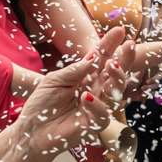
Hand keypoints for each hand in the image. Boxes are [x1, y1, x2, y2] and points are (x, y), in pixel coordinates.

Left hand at [18, 27, 126, 154]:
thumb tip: (95, 56)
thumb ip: (75, 70)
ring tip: (112, 65)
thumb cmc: (42, 105)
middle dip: (125, 58)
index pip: (101, 58)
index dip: (110, 44)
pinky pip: (103, 113)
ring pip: (116, 91)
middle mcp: (95, 89)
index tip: (120, 30)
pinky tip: (87, 96)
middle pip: (115, 73)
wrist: (32, 131)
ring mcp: (97, 106)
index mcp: (86, 76)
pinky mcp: (94, 124)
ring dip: (117, 77)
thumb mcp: (54, 80)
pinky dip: (96, 104)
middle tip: (129, 45)